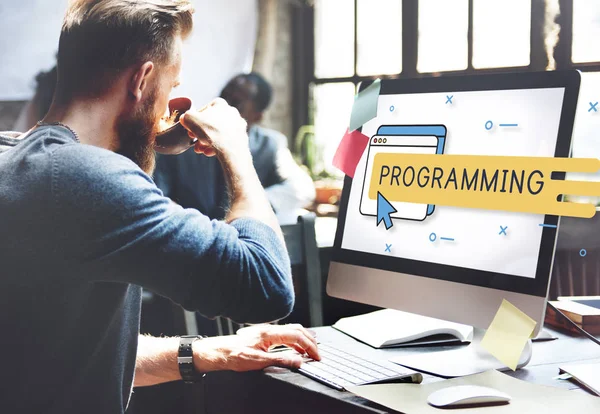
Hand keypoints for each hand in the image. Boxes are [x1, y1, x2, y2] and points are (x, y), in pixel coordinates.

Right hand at [179, 98, 248, 158]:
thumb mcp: (190, 119)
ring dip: (207, 142)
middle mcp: (232, 112)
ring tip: (200, 149)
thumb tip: (185, 118)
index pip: (203, 110)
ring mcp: (238, 125)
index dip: (194, 121)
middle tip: (194, 141)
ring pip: (218, 133)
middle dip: (200, 134)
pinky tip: (209, 153)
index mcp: (220, 104)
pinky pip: (226, 141)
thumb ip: (186, 116)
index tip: (189, 129)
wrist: (231, 148)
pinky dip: (217, 147)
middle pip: (211, 123)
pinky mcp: (242, 137)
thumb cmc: (211, 131)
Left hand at [193, 324, 319, 372]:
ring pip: (292, 330)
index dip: (309, 346)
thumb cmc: (234, 355)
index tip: (316, 356)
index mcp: (269, 333)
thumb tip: (298, 361)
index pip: (297, 336)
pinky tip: (296, 348)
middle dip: (310, 341)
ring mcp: (267, 331)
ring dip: (304, 339)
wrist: (219, 352)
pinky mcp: (264, 335)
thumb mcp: (258, 362)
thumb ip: (280, 360)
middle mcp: (269, 329)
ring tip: (311, 351)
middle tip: (317, 354)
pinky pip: (285, 334)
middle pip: (297, 330)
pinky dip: (295, 340)